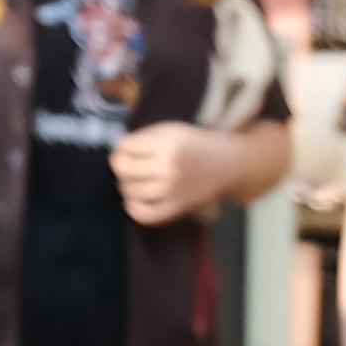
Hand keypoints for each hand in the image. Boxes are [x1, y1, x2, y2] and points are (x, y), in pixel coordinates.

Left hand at [108, 122, 236, 226]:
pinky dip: (134, 209)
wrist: (228, 162)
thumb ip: (144, 137)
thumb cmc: (196, 144)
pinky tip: (133, 201)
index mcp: (167, 144)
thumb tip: (117, 150)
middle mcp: (168, 167)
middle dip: (119, 165)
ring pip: (130, 191)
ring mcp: (172, 189)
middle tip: (126, 164)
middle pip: (123, 169)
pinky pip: (146, 215)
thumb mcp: (172, 129)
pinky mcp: (178, 206)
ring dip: (126, 185)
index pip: (124, 147)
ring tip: (133, 180)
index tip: (125, 149)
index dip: (120, 147)